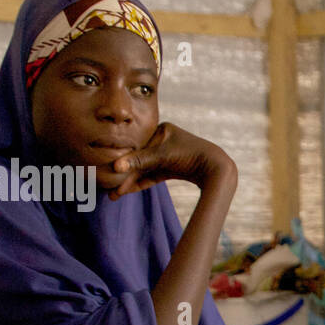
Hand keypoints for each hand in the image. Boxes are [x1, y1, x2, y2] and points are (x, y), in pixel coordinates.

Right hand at [106, 122, 236, 199]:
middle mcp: (164, 141)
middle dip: (124, 174)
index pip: (137, 145)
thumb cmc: (192, 155)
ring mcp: (168, 155)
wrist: (218, 170)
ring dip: (130, 182)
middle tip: (107, 187)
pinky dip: (141, 183)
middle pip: (139, 158)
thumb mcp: (163, 156)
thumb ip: (140, 161)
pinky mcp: (172, 169)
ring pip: (144, 169)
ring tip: (114, 194)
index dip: (122, 159)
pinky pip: (153, 176)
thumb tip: (116, 167)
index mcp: (162, 129)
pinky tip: (126, 191)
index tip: (107, 171)